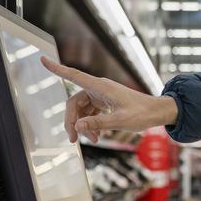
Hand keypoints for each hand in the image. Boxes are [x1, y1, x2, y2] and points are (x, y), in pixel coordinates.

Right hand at [41, 56, 177, 142]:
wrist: (158, 112)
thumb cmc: (143, 113)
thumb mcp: (120, 121)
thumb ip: (98, 124)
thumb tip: (77, 127)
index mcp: (101, 87)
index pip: (74, 76)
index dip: (57, 69)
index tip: (42, 60)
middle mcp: (99, 89)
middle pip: (75, 103)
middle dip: (72, 121)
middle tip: (73, 139)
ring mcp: (102, 96)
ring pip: (83, 110)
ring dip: (83, 126)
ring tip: (92, 140)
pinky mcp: (106, 103)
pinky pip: (92, 113)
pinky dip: (91, 124)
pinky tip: (97, 136)